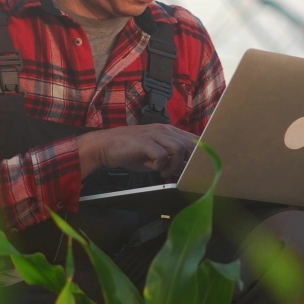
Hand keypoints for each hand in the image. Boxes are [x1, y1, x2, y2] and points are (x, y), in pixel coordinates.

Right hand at [77, 124, 198, 178]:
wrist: (105, 147)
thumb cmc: (130, 152)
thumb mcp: (155, 156)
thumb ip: (172, 159)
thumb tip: (186, 169)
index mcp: (169, 131)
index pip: (194, 139)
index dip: (198, 155)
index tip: (193, 169)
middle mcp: (164, 130)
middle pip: (190, 144)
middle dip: (187, 162)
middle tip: (176, 173)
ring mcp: (154, 134)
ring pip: (178, 149)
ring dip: (173, 165)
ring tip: (162, 171)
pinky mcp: (145, 142)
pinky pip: (162, 155)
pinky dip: (160, 165)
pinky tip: (152, 168)